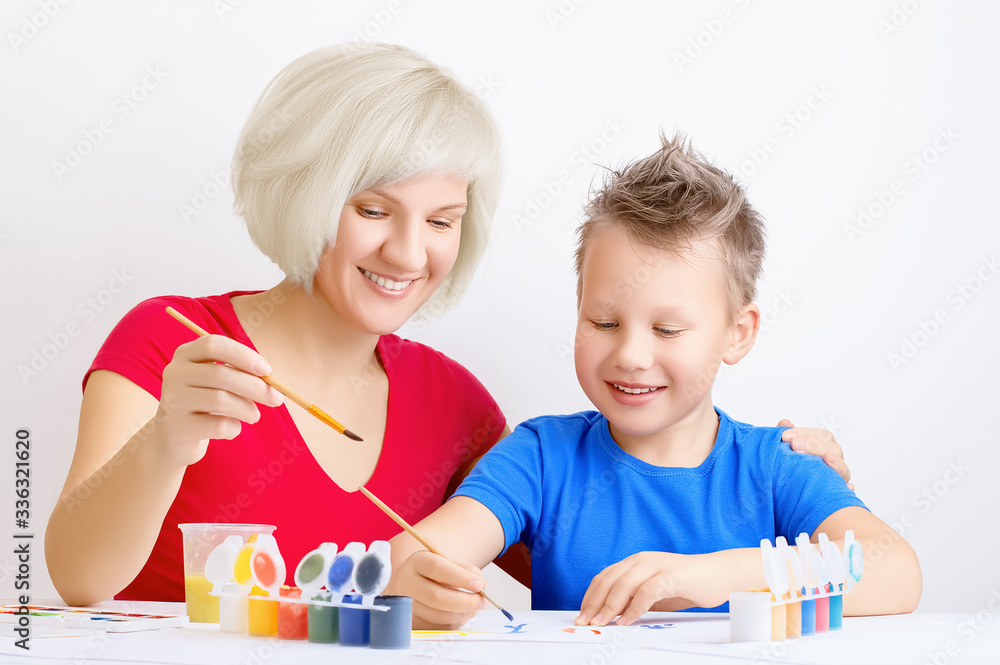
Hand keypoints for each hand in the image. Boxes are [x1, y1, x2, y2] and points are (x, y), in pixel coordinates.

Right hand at [152, 335, 282, 467]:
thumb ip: (240, 374)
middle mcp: (174, 373)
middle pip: (220, 374)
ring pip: (220, 400)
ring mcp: (172, 400)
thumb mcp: (217, 381)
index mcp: (185, 354)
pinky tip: (232, 429)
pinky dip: (234, 428)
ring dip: (247, 409)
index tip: (267, 370)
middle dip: (255, 387)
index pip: (213, 344)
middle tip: (276, 398)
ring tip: (254, 415)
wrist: (173, 437)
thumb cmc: (204, 402)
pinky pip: (217, 425)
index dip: (243, 355)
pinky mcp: (177, 427)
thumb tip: (273, 382)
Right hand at [386, 550, 485, 628]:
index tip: (480, 585)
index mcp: (417, 562)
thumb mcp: (449, 563)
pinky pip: (437, 626)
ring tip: (473, 608)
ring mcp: (406, 605)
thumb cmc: (436, 573)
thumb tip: (480, 585)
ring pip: (437, 615)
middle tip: (482, 601)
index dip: (461, 578)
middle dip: (465, 601)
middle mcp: (407, 582)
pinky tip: (460, 613)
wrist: (415, 582)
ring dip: (461, 614)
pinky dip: (454, 622)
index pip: (438, 569)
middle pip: (436, 597)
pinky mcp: (410, 621)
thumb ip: (467, 570)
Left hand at [575, 551, 723, 626]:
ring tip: (602, 623)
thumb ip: (633, 599)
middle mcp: (642, 560)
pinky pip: (647, 592)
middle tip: (586, 622)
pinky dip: (634, 607)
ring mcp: (656, 565)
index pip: (604, 577)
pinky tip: (627, 620)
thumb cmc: (685, 584)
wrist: (718, 574)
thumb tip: (610, 616)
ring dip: (609, 606)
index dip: (590, 597)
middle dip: (594, 603)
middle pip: (609, 580)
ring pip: (624, 584)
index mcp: (635, 562)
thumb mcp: (653, 592)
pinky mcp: (671, 575)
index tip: (582, 615)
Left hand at [779, 419, 852, 489]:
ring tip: (827, 459)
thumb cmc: (790, 465)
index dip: (804, 433)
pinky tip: (847, 486)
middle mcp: (833, 460)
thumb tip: (785, 422)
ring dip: (836, 463)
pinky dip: (847, 488)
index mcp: (824, 446)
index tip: (785, 436)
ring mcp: (837, 476)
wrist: (789, 492)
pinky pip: (846, 490)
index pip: (821, 435)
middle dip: (814, 446)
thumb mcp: (784, 450)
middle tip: (794, 446)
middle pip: (834, 449)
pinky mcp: (837, 492)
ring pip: (844, 469)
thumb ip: (785, 437)